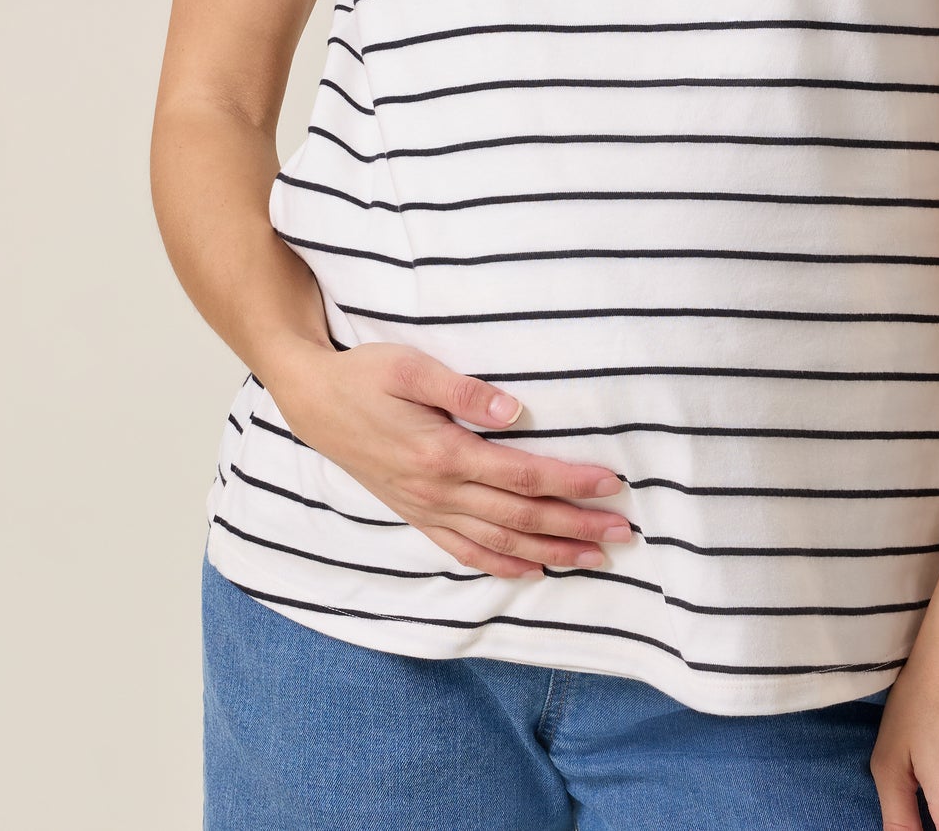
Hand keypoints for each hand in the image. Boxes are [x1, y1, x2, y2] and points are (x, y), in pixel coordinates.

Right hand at [268, 339, 631, 577]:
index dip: (571, 483)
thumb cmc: (365, 375)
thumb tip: (515, 412)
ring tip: (596, 558)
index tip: (613, 485)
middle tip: (624, 533)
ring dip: (551, 552)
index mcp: (443, 454)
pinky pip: (464, 551)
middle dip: (576, 527)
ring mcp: (427, 509)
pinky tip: (531, 571)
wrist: (314, 402)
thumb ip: (463, 391)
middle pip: (521, 519)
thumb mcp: (410, 367)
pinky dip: (501, 566)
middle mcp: (438, 492)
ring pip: (500, 542)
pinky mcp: (417, 514)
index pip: (523, 477)